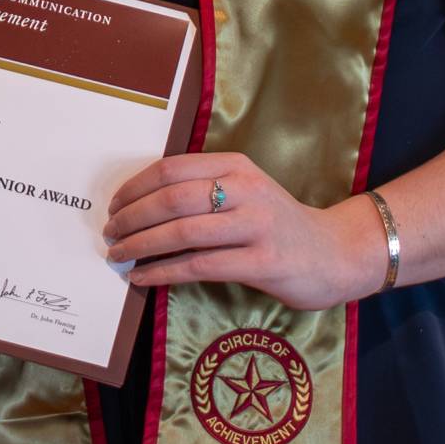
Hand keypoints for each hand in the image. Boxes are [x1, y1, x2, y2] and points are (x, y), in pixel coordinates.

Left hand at [102, 153, 381, 311]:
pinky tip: (143, 277)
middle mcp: (246, 189)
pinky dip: (163, 272)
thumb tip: (140, 203)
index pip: (171, 169)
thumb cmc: (277, 224)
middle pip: (172, 199)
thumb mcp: (244, 191)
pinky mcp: (263, 262)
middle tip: (110, 233)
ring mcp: (256, 226)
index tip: (114, 205)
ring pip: (183, 232)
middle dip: (132, 217)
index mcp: (235, 166)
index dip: (135, 188)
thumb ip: (203, 189)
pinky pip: (200, 266)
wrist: (334, 253)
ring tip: (119, 255)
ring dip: (141, 245)